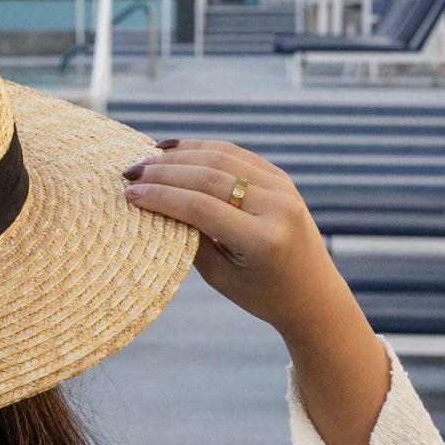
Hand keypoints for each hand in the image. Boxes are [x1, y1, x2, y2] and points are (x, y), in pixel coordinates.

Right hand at [122, 139, 347, 341]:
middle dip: (164, 172)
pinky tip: (175, 150)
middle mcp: (278, 208)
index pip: (201, 208)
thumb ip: (191, 239)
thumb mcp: (221, 277)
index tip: (130, 194)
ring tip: (147, 160)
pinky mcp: (282, 178)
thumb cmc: (262, 294)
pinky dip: (203, 149)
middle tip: (130, 172)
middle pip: (210, 176)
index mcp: (263, 240)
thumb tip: (154, 204)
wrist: (314, 295)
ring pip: (222, 157)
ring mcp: (284, 188)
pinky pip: (236, 155)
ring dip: (180, 155)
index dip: (161, 197)